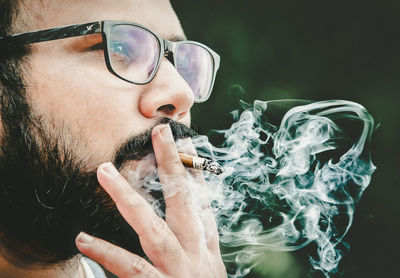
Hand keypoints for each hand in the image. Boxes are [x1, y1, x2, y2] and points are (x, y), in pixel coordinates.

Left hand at [75, 124, 226, 277]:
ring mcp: (178, 269)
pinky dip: (107, 253)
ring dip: (128, 198)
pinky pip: (131, 269)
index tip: (181, 138)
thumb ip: (198, 230)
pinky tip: (83, 238)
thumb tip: (190, 198)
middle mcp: (195, 250)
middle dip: (172, 165)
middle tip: (159, 133)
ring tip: (103, 172)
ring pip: (152, 228)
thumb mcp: (209, 258)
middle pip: (183, 201)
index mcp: (206, 242)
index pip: (201, 197)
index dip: (192, 167)